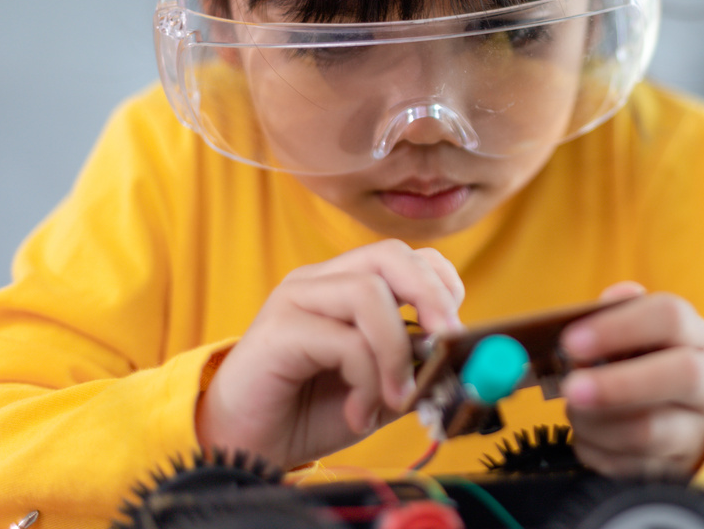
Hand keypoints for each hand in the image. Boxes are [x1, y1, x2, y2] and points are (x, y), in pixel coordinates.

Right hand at [195, 240, 463, 468]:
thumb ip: (414, 367)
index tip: (455, 326)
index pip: (404, 255)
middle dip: (431, 296)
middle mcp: (319, 280)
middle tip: (448, 341)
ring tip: (396, 398)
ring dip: (396, 350)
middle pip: (390, 255)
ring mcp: (295, 299)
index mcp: (344, 283)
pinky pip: (345, 340)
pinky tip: (360, 413)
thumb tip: (457, 358)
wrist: (246, 447)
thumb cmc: (309, 412)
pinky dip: (367, 379)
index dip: (440, 281)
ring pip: (369, 292)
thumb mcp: (379, 386)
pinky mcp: (278, 329)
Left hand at [560, 283, 703, 477]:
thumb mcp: (646, 329)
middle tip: (570, 388)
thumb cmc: (657, 360)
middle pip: (680, 376)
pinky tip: (587, 433)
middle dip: (616, 385)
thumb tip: (598, 309)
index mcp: (693, 336)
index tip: (572, 341)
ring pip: (649, 432)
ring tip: (573, 408)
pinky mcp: (676, 468)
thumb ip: (619, 313)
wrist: (698, 412)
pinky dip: (596, 450)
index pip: (668, 318)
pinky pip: (629, 466)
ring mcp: (695, 429)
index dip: (619, 328)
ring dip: (596, 423)